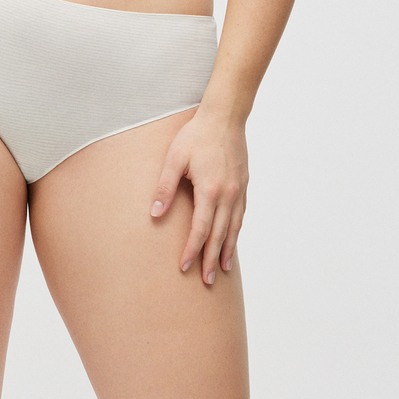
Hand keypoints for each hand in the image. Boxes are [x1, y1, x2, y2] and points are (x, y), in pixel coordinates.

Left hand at [149, 108, 248, 284]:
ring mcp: (238, 192)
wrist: (225, 118)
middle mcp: (227, 195)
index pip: (200, 229)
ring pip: (233, 229)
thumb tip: (155, 215)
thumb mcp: (174, 159)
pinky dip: (235, 233)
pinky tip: (231, 241)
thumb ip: (165, 188)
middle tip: (205, 280)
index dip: (192, 250)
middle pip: (219, 235)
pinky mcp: (243, 186)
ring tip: (221, 270)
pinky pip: (240, 216)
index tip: (184, 267)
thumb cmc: (195, 136)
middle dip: (210, 259)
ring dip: (226, 251)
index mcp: (209, 190)